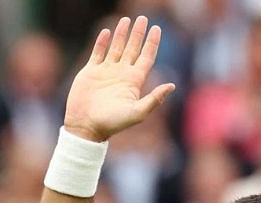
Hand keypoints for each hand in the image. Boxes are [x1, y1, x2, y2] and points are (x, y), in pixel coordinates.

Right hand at [63, 16, 175, 142]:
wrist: (87, 126)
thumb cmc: (114, 123)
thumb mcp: (138, 112)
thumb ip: (155, 99)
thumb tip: (172, 85)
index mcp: (134, 81)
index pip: (146, 57)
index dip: (152, 43)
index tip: (157, 29)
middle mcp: (122, 73)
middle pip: (133, 48)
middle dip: (138, 34)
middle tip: (143, 18)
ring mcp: (106, 71)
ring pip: (116, 47)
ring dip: (121, 34)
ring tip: (126, 20)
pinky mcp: (91, 72)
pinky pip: (98, 53)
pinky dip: (101, 42)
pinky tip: (106, 32)